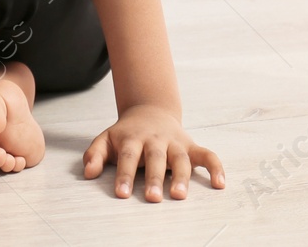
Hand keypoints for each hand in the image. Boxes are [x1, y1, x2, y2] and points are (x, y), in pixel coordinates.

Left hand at [83, 105, 224, 201]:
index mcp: (133, 138)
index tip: (121, 194)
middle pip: (156, 158)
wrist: (150, 110)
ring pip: (181, 158)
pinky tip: (219, 184)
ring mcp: (175, 142)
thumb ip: (94, 154)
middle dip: (154, 178)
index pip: (128, 156)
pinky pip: (207, 154)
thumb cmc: (127, 133)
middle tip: (152, 198)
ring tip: (180, 195)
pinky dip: (215, 167)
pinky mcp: (191, 145)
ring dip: (182, 177)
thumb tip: (88, 173)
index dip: (124, 175)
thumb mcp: (106, 139)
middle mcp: (156, 139)